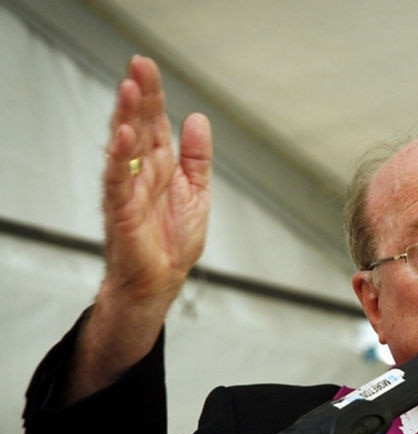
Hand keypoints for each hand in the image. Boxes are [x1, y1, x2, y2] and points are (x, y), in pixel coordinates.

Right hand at [66, 55, 212, 401]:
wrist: (161, 282)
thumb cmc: (173, 241)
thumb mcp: (196, 191)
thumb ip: (196, 157)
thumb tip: (197, 119)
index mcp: (161, 167)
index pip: (154, 123)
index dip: (152, 96)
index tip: (147, 67)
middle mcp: (141, 173)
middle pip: (138, 127)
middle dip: (138, 96)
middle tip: (138, 65)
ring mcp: (128, 190)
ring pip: (124, 148)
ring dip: (125, 117)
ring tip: (128, 89)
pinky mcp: (121, 211)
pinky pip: (118, 180)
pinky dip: (120, 158)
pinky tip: (122, 135)